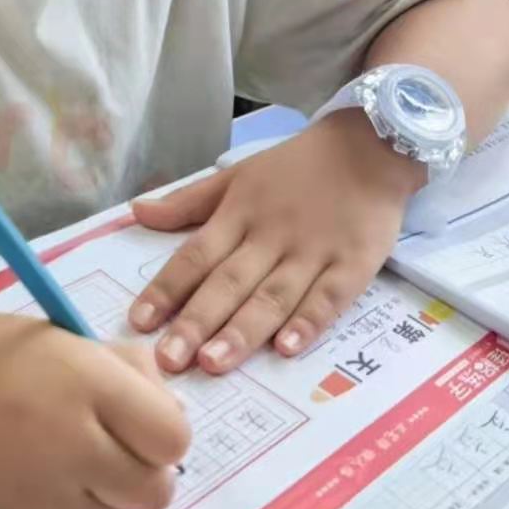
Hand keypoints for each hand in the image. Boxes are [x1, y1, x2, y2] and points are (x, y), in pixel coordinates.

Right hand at [0, 312, 188, 508]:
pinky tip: (30, 470)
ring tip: (70, 457)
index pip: (174, 437)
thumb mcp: (61, 337)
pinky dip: (63, 504)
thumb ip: (123, 370)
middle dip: (145, 473)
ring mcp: (44, 490)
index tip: (143, 421)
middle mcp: (72, 441)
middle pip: (155, 492)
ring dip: (107, 494)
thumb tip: (170, 410)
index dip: (165, 432)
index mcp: (88, 382)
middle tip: (117, 449)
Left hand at [129, 112, 420, 374]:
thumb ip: (187, 202)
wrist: (371, 144)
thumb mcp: (237, 175)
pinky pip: (329, 297)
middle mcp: (271, 235)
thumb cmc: (296, 167)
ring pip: (273, 295)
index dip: (166, 289)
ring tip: (214, 363)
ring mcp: (314, 251)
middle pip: (229, 282)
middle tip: (169, 360)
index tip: (138, 321)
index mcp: (239, 213)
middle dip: (196, 322)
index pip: (195, 255)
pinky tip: (287, 348)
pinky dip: (308, 322)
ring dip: (243, 330)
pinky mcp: (354, 263)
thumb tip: (137, 212)